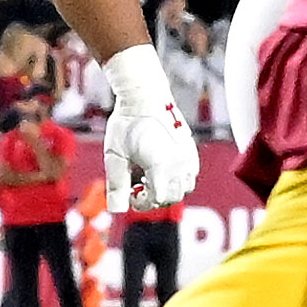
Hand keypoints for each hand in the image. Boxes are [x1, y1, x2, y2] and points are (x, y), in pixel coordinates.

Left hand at [92, 40, 201, 219]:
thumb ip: (116, 185)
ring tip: (150, 177)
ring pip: (184, 188)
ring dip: (168, 190)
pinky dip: (178, 180)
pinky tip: (161, 170)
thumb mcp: (115, 156)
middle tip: (137, 187)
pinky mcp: (191, 151)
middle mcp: (179, 162)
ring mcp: (188, 156)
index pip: (157, 198)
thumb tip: (116, 210)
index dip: (143, 202)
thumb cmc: (127, 124)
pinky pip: (191, 175)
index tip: (131, 193)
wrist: (144, 97)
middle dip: (154, 198)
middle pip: (172, 197)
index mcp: (160, 165)